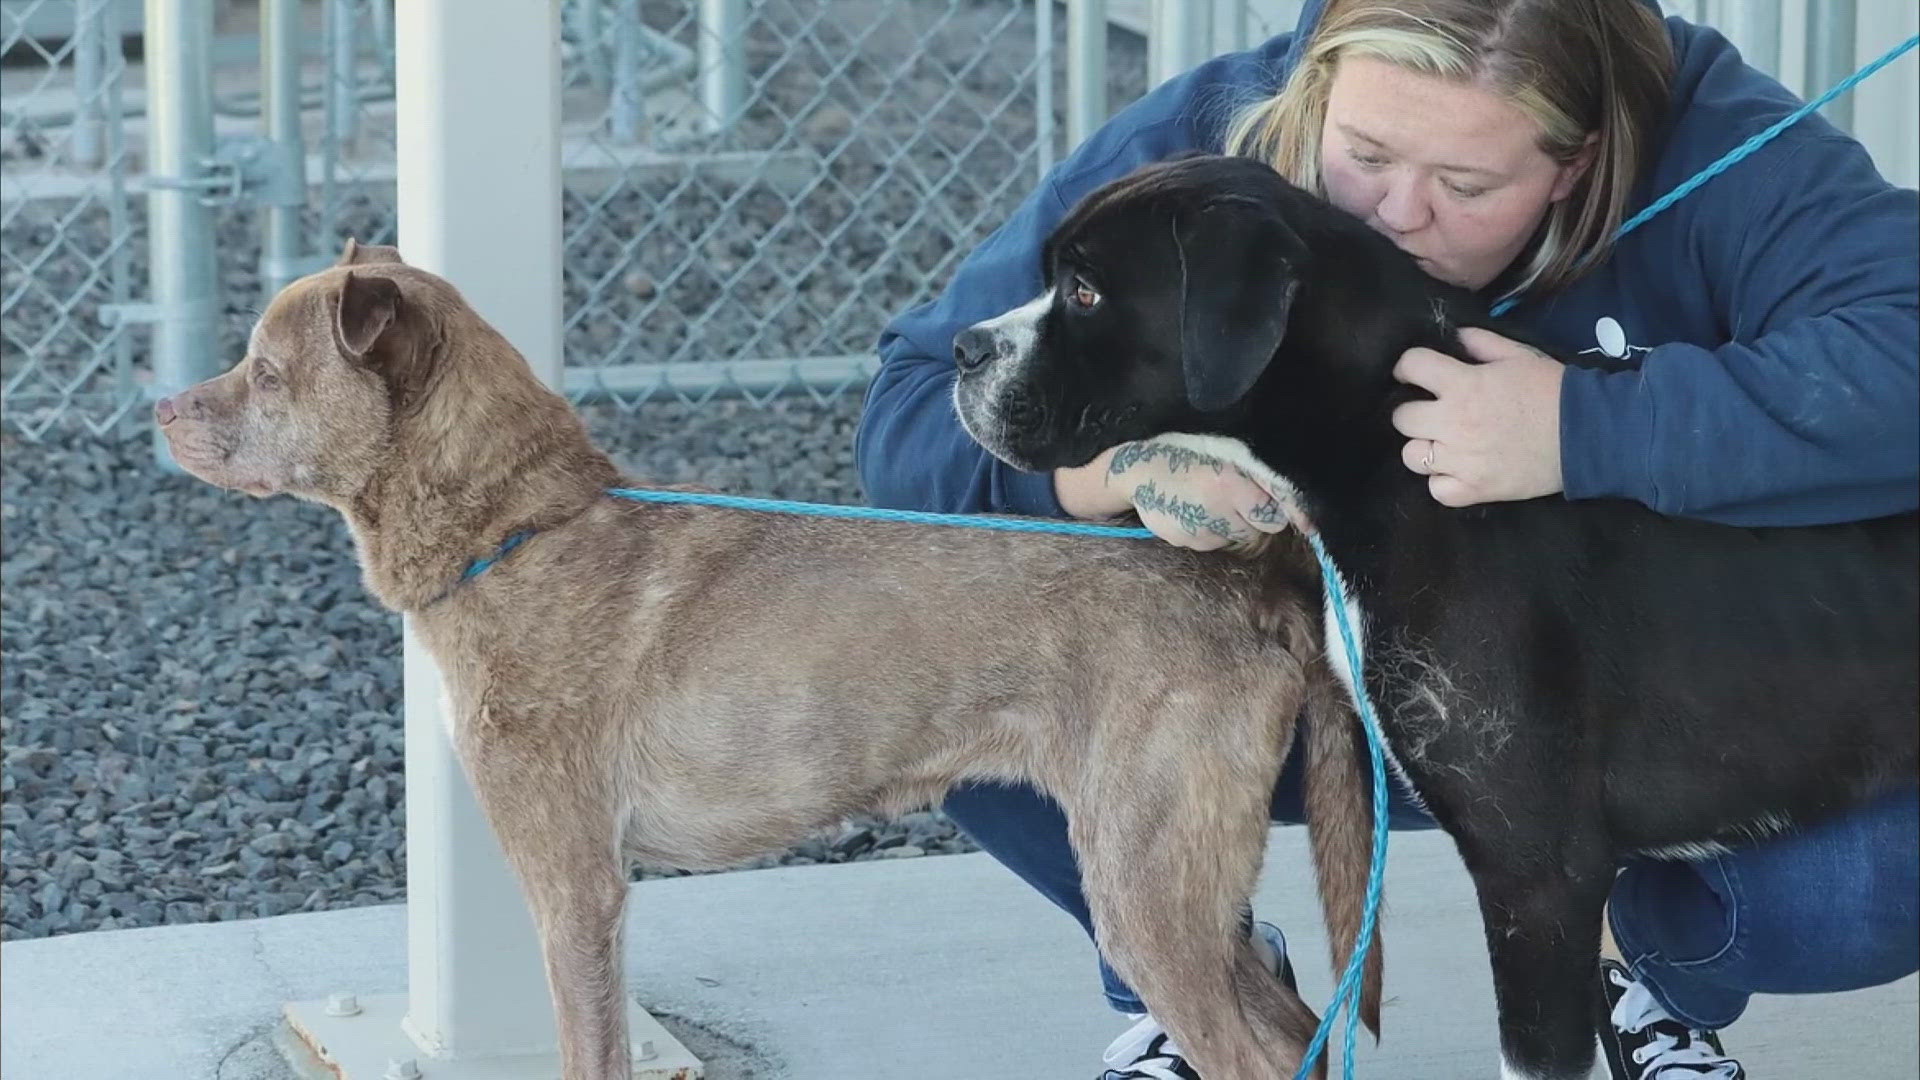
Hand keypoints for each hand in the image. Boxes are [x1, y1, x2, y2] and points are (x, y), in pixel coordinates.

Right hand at [1056, 438, 1292, 550]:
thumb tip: (1300, 512)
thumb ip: (1261, 476)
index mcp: (1232, 477)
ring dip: (1238, 523)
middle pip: (1267, 523)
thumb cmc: (1189, 456)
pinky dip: (1215, 530)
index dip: (1297, 511)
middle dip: (1261, 514)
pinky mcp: (1191, 541)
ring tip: (1213, 500)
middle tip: (1239, 495)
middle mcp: (1221, 504)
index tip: (1309, 525)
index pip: (1278, 501)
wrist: (1137, 470)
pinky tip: (1197, 510)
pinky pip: (1219, 541)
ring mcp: (1205, 526)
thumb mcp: (1226, 454)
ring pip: (1244, 535)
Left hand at [1390, 327, 1565, 506]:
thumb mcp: (1519, 355)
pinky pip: (1436, 490)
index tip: (1415, 373)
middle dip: (1413, 410)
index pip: (1412, 366)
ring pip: (1412, 456)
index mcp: (1463, 384)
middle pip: (1402, 418)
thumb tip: (1455, 337)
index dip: (1409, 367)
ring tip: (1443, 443)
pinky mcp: (1475, 489)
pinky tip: (1456, 470)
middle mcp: (1454, 423)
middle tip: (1431, 411)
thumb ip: (1482, 343)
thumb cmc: (1553, 390)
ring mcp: (1462, 460)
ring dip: (1424, 447)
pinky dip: (1442, 481)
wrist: (1589, 434)